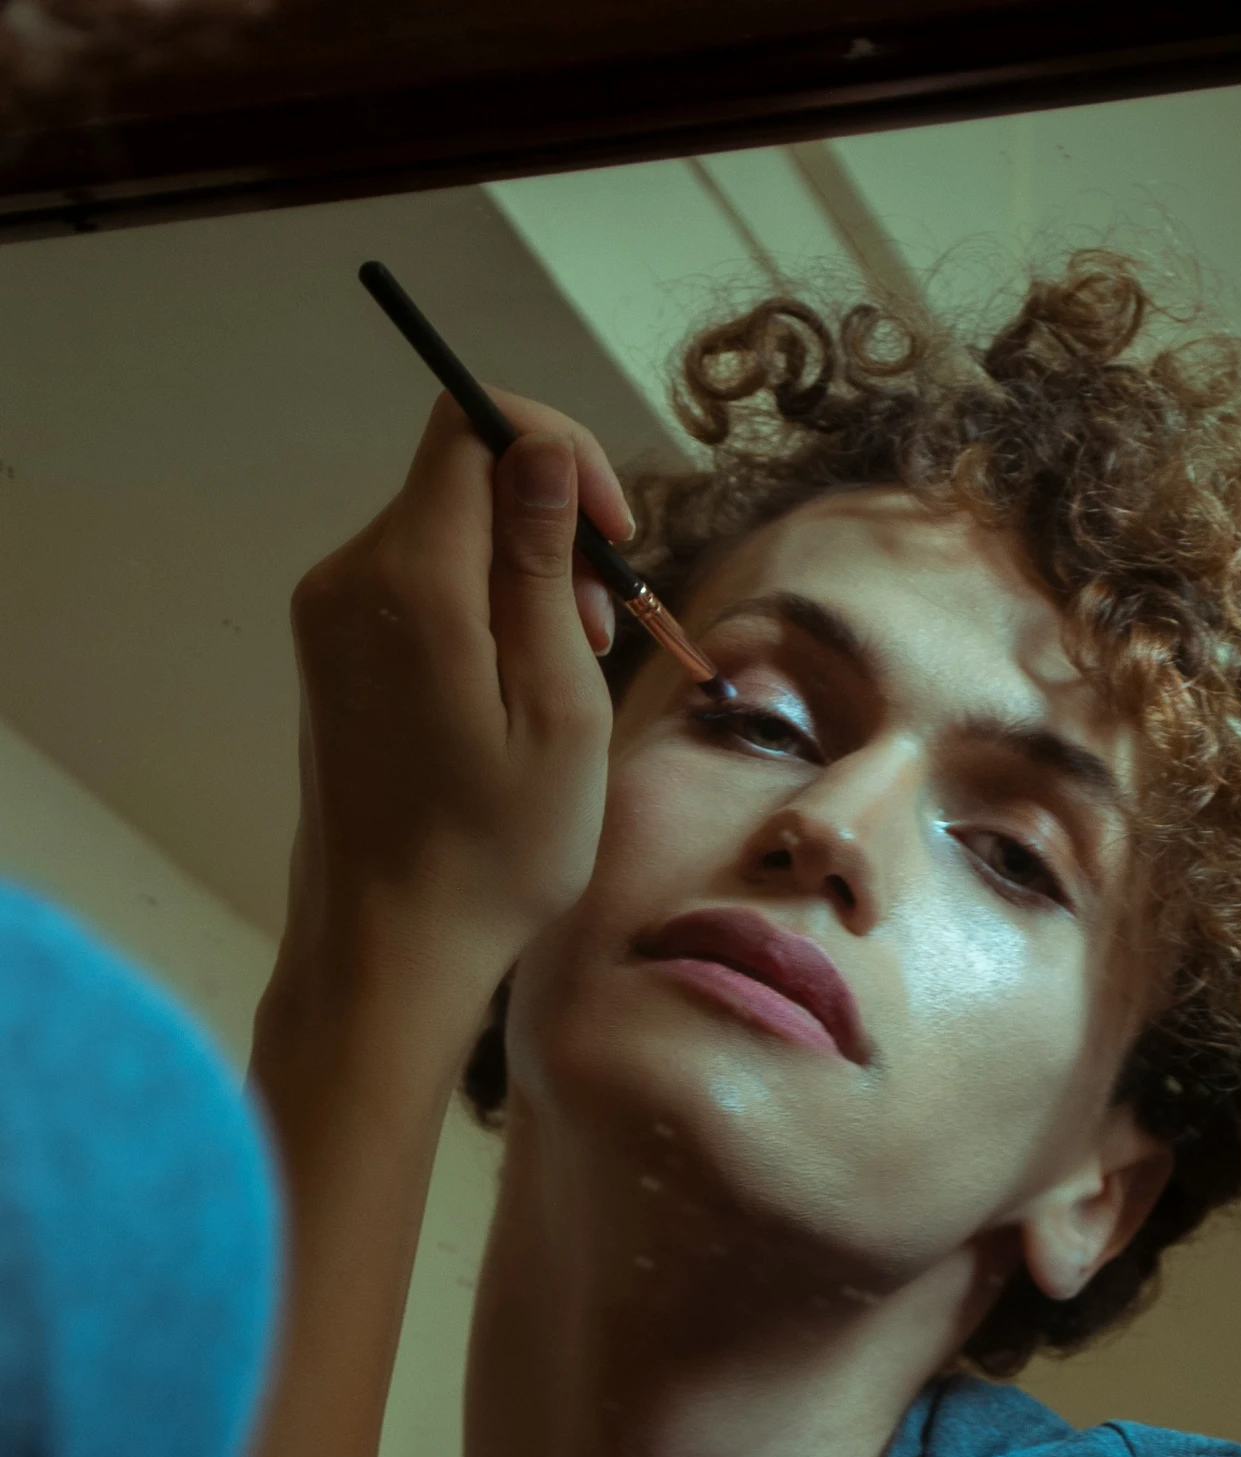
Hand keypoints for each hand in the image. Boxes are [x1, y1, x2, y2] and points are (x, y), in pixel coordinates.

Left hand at [281, 389, 634, 1017]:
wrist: (389, 951)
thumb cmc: (494, 852)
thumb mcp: (557, 706)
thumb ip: (543, 566)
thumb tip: (540, 448)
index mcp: (410, 582)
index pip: (476, 425)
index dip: (559, 452)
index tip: (614, 536)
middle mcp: (350, 580)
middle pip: (460, 477)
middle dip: (549, 525)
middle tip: (604, 631)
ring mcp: (329, 619)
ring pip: (442, 533)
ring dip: (520, 575)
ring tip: (567, 672)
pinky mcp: (330, 657)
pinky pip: (416, 587)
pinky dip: (477, 610)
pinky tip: (511, 692)